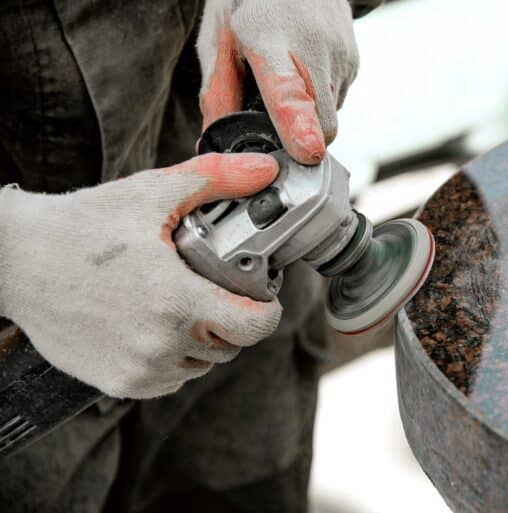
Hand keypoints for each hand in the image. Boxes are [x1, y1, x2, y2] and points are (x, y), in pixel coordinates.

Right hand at [0, 154, 281, 398]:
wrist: (15, 262)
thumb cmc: (82, 227)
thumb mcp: (153, 193)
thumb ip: (216, 179)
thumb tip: (265, 169)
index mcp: (176, 300)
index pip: (254, 327)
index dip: (266, 310)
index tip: (261, 296)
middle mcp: (160, 344)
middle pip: (231, 345)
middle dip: (232, 318)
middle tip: (213, 288)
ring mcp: (139, 369)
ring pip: (201, 364)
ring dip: (203, 340)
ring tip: (180, 304)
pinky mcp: (119, 384)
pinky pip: (170, 378)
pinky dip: (173, 357)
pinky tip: (155, 325)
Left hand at [197, 0, 358, 164]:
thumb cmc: (246, 6)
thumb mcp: (218, 39)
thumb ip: (218, 92)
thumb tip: (214, 142)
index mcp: (266, 38)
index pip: (287, 90)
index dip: (298, 126)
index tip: (308, 152)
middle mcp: (312, 45)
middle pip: (319, 122)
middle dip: (300, 136)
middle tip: (273, 118)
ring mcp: (339, 52)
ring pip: (330, 117)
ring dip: (310, 115)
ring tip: (288, 79)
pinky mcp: (354, 59)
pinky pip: (338, 101)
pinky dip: (320, 99)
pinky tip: (304, 71)